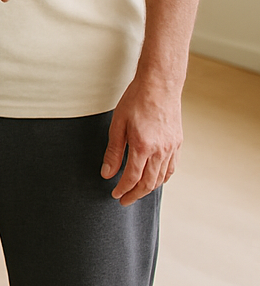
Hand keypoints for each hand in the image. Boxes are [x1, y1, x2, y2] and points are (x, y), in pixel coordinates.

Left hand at [101, 73, 182, 204]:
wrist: (160, 85)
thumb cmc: (135, 101)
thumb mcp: (117, 125)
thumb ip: (113, 152)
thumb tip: (107, 174)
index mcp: (143, 146)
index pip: (133, 177)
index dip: (123, 189)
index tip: (115, 194)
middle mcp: (161, 150)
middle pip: (149, 182)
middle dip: (135, 194)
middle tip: (124, 200)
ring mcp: (172, 148)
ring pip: (162, 177)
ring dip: (149, 188)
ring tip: (137, 192)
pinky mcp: (178, 143)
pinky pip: (171, 168)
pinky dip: (163, 178)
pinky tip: (155, 179)